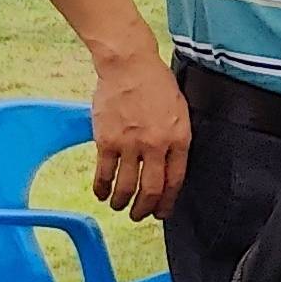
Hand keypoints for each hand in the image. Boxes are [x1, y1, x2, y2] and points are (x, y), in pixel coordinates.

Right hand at [91, 47, 191, 219]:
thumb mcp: (180, 111)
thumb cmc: (156, 84)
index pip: (175, 180)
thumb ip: (177, 139)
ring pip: (126, 187)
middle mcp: (156, 145)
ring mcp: (130, 144)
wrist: (130, 65)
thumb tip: (171, 166)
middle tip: (139, 216)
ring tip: (119, 206)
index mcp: (179, 138)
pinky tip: (100, 193)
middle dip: (145, 209)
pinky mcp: (106, 140)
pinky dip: (101, 188)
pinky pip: (104, 173)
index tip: (162, 212)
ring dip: (122, 202)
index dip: (168, 201)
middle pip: (151, 190)